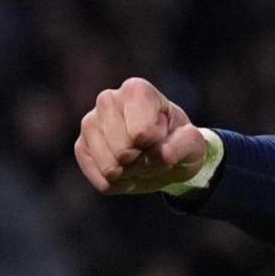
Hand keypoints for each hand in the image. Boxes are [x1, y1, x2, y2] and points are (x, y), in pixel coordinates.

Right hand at [73, 77, 210, 194]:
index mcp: (136, 90)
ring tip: (139, 160)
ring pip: (111, 168)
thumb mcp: (193, 142)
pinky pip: (102, 181)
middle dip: (144, 161)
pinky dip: (120, 185)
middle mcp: (107, 100)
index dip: (157, 144)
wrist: (166, 154)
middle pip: (124, 152)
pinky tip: (127, 171)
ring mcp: (90, 123)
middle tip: (150, 151)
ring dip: (132, 174)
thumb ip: (183, 145)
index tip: (162, 135)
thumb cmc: (178, 141)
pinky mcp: (81, 147)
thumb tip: (160, 154)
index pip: (141, 132)